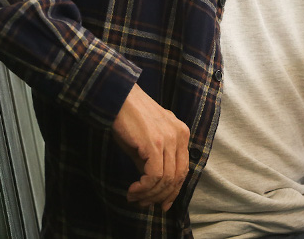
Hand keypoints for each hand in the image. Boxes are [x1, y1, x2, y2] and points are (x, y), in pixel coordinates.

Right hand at [111, 84, 190, 211]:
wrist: (119, 98)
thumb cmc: (130, 118)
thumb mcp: (147, 141)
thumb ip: (154, 160)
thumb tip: (152, 186)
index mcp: (181, 134)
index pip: (184, 170)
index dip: (174, 191)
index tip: (162, 204)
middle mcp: (180, 136)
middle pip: (178, 177)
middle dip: (162, 196)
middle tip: (145, 204)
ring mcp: (169, 139)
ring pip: (166, 179)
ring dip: (149, 194)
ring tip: (134, 198)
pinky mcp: (155, 143)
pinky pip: (155, 175)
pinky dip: (144, 188)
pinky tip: (133, 190)